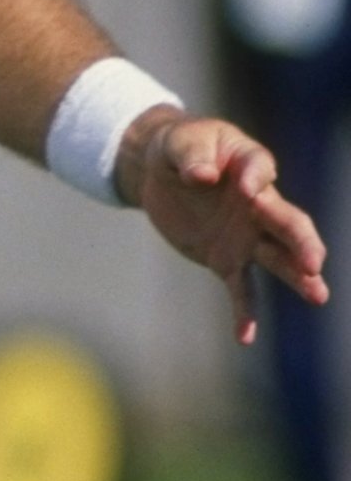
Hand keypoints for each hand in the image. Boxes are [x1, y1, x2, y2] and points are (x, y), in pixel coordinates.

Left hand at [119, 108, 328, 343]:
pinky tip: (246, 337)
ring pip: (278, 259)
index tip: (246, 188)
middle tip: (314, 262)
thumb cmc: (179, 147)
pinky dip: (245, 313)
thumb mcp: (181, 142)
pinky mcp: (226, 260)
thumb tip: (203, 177)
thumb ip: (193, 157)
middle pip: (288, 223)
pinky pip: (242, 289)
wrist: (162, 171)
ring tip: (319, 295)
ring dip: (297, 277)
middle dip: (302, 243)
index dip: (255, 179)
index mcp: (250, 166)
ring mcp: (246, 236)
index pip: (261, 171)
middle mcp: (258, 205)